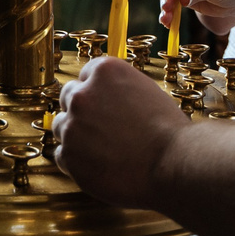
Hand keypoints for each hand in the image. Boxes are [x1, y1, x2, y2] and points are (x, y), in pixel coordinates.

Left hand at [53, 56, 186, 206]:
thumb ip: (119, 89)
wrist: (172, 162)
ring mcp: (73, 125)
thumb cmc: (167, 130)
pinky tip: (98, 164)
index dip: (96, 92)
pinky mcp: (70, 155)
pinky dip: (76, 161)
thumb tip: (107, 97)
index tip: (102, 105)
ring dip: (76, 136)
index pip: (85, 75)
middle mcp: (83, 94)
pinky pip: (63, 155)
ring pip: (62, 127)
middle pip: (69, 97)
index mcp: (104, 71)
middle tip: (101, 128)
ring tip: (102, 149)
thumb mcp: (145, 90)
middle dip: (82, 111)